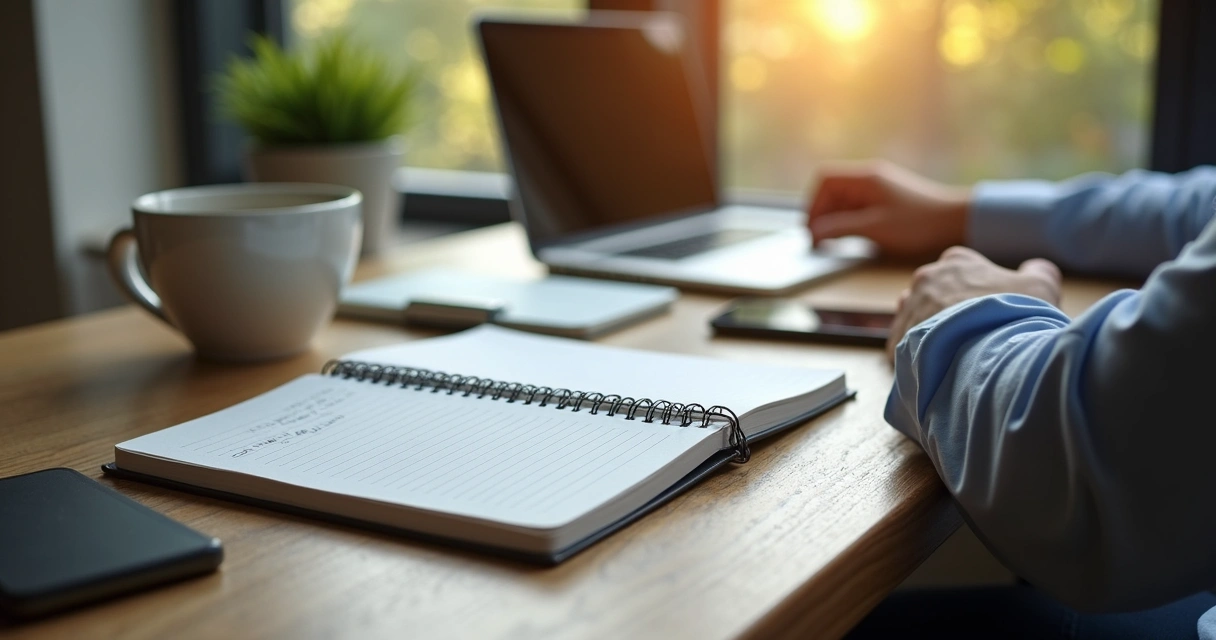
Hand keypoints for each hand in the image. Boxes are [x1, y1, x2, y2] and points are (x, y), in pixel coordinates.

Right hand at [808, 160, 971, 259]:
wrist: (956, 221)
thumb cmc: (918, 223)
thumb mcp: (874, 228)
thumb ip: (840, 228)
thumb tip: (814, 232)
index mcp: (865, 178)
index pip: (825, 180)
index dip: (814, 204)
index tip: (812, 228)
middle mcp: (870, 178)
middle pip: (832, 191)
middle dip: (822, 215)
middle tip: (820, 241)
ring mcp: (878, 188)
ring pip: (844, 200)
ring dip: (835, 220)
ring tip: (833, 242)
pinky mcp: (886, 200)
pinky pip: (857, 207)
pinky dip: (849, 221)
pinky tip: (852, 237)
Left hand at [887, 247, 1061, 361]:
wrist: (988, 348)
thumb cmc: (1016, 313)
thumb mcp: (1041, 285)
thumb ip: (1038, 272)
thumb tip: (1034, 269)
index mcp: (957, 261)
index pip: (962, 271)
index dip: (976, 293)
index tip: (986, 311)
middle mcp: (926, 279)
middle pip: (936, 295)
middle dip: (949, 313)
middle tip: (970, 336)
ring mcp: (909, 307)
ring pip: (917, 319)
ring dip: (931, 334)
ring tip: (953, 355)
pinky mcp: (899, 337)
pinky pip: (905, 346)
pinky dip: (918, 357)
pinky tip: (937, 369)